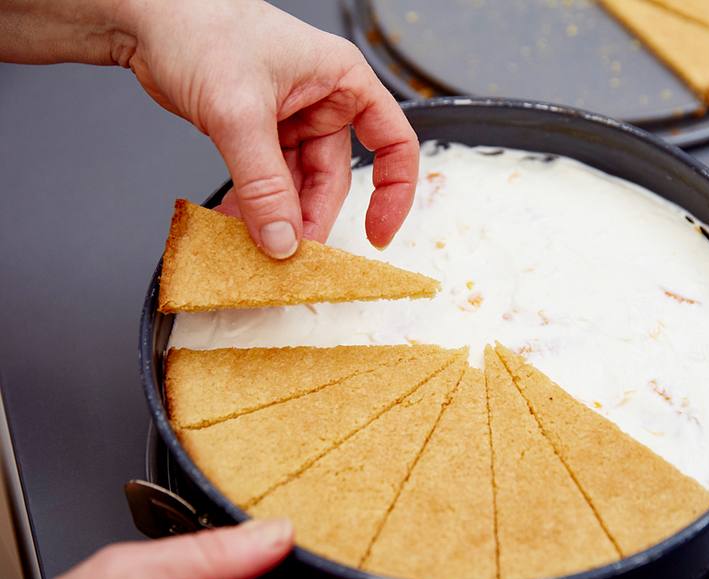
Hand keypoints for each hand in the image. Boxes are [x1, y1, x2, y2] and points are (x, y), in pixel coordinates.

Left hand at [120, 0, 418, 257]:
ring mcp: (290, 119)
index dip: (393, 193)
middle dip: (310, 217)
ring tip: (251, 243)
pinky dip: (253, 205)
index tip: (375, 234)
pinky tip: (233, 223)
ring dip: (275, 217)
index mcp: (342, 81)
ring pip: (297, 186)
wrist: (144, 16)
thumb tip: (283, 239)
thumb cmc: (198, 26)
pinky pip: (267, 182)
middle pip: (334, 178)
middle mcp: (322, 101)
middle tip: (289, 254)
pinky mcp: (259, 133)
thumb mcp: (239, 112)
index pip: (394, 144)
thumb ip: (264, 184)